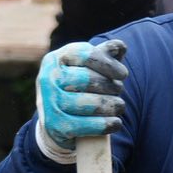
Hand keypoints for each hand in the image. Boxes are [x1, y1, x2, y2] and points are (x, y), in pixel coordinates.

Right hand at [34, 39, 126, 165]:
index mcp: (54, 59)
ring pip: (93, 103)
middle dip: (111, 86)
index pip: (86, 55)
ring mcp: (50, 103)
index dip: (108, 64)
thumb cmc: (75, 90)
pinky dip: (107, 124)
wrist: (54, 124)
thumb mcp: (85, 69)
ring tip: (120, 106)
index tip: (123, 74)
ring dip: (113, 106)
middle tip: (119, 91)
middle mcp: (48, 79)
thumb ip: (102, 55)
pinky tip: (116, 123)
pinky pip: (89, 125)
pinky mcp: (56, 126)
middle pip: (90, 79)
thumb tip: (120, 46)